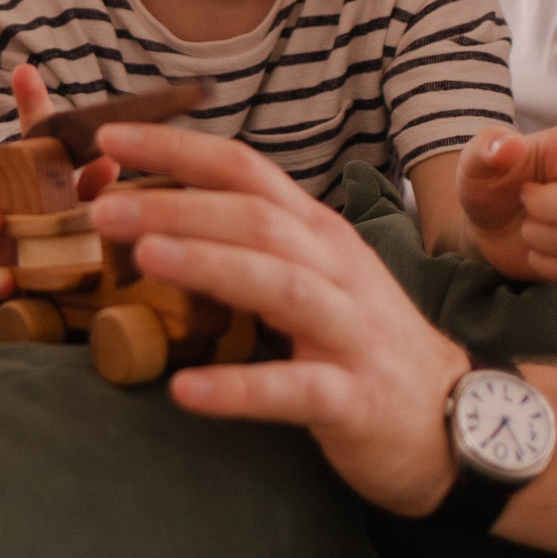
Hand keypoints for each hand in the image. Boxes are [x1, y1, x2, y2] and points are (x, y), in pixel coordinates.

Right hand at [0, 64, 116, 303]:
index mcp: (30, 178)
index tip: (26, 72)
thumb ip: (93, 189)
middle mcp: (2, 202)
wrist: (63, 296)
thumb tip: (110, 162)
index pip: (32, 134)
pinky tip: (6, 281)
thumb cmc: (70, 242)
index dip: (29, 103)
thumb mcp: (87, 210)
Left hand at [84, 122, 469, 516]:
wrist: (453, 422)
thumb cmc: (359, 342)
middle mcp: (336, 268)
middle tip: (102, 207)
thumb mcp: (309, 277)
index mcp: (316, 232)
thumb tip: (151, 218)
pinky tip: (184, 390)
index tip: (108, 135)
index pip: (244, 169)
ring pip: (279, 284)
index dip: (177, 149)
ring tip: (144, 257)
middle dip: (176, 204)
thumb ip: (246, 245)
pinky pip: (293, 388)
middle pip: (255, 218)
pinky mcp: (355, 397)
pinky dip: (238, 388)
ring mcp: (351, 330)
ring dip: (209, 265)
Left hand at [453, 115, 556, 283]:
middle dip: (542, 207)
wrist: (488, 227)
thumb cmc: (490, 185)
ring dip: (538, 238)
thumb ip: (487, 149)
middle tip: (525, 201)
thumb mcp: (476, 162)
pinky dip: (546, 265)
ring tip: (530, 225)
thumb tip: (508, 146)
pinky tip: (539, 251)